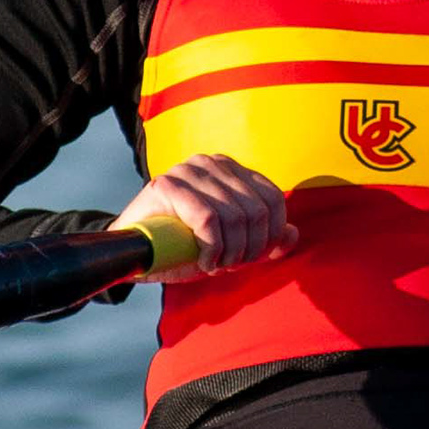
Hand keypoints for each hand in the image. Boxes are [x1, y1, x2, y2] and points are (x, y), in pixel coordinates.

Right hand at [113, 154, 295, 280]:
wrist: (134, 253)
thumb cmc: (184, 246)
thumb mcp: (231, 244)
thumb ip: (263, 239)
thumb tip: (293, 234)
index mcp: (230, 169)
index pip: (273, 198)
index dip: (271, 235)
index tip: (252, 258)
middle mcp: (211, 163)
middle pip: (257, 210)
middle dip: (249, 249)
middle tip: (231, 265)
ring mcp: (187, 171)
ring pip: (235, 216)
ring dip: (230, 253)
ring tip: (216, 264)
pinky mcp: (167, 186)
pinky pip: (208, 219)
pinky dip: (212, 249)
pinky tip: (204, 261)